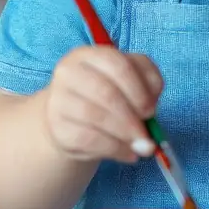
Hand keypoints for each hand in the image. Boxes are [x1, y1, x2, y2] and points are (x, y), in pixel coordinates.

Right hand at [43, 46, 163, 163]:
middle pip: (106, 92)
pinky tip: (127, 154)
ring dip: (124, 135)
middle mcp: (69, 72)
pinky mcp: (56, 127)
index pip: (118, 65)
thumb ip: (147, 90)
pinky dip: (114, 149)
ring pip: (95, 116)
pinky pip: (87, 139)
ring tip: (141, 147)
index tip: (151, 110)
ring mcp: (58, 99)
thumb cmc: (107, 97)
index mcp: (90, 55)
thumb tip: (151, 118)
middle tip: (147, 135)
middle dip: (132, 117)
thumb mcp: (130, 84)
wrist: (71, 120)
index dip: (139, 89)